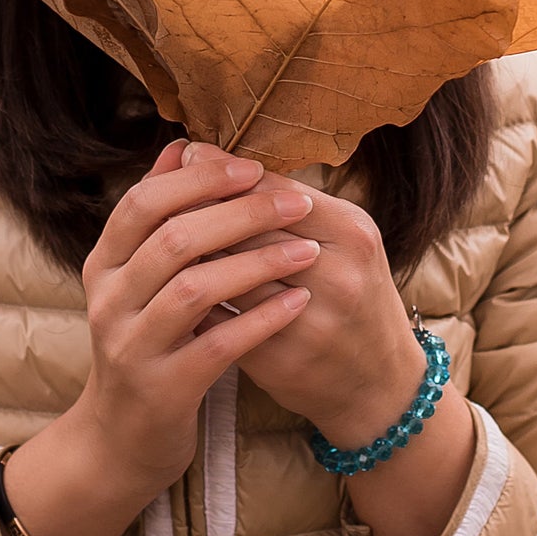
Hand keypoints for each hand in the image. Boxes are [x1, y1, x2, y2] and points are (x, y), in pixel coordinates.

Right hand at [1, 139, 319, 535]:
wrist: (123, 438)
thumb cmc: (148, 343)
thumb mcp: (140, 278)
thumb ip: (160, 215)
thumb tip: (183, 145)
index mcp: (104, 264)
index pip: (144, 202)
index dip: (199, 179)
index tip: (252, 166)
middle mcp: (109, 301)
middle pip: (173, 238)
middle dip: (239, 213)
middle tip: (295, 201)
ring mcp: (132, 347)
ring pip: (194, 288)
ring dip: (256, 262)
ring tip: (305, 249)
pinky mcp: (164, 388)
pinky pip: (217, 344)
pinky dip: (261, 318)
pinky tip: (298, 301)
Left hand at [177, 142, 423, 448]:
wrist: (378, 382)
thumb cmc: (351, 293)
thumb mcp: (340, 238)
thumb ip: (281, 200)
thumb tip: (200, 153)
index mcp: (351, 234)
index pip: (273, 191)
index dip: (224, 173)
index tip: (189, 155)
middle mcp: (336, 276)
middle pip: (247, 231)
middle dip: (198, 209)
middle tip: (162, 194)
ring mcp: (309, 323)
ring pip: (228, 275)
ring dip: (188, 256)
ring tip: (158, 235)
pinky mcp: (280, 360)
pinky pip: (222, 320)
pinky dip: (193, 300)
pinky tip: (170, 285)